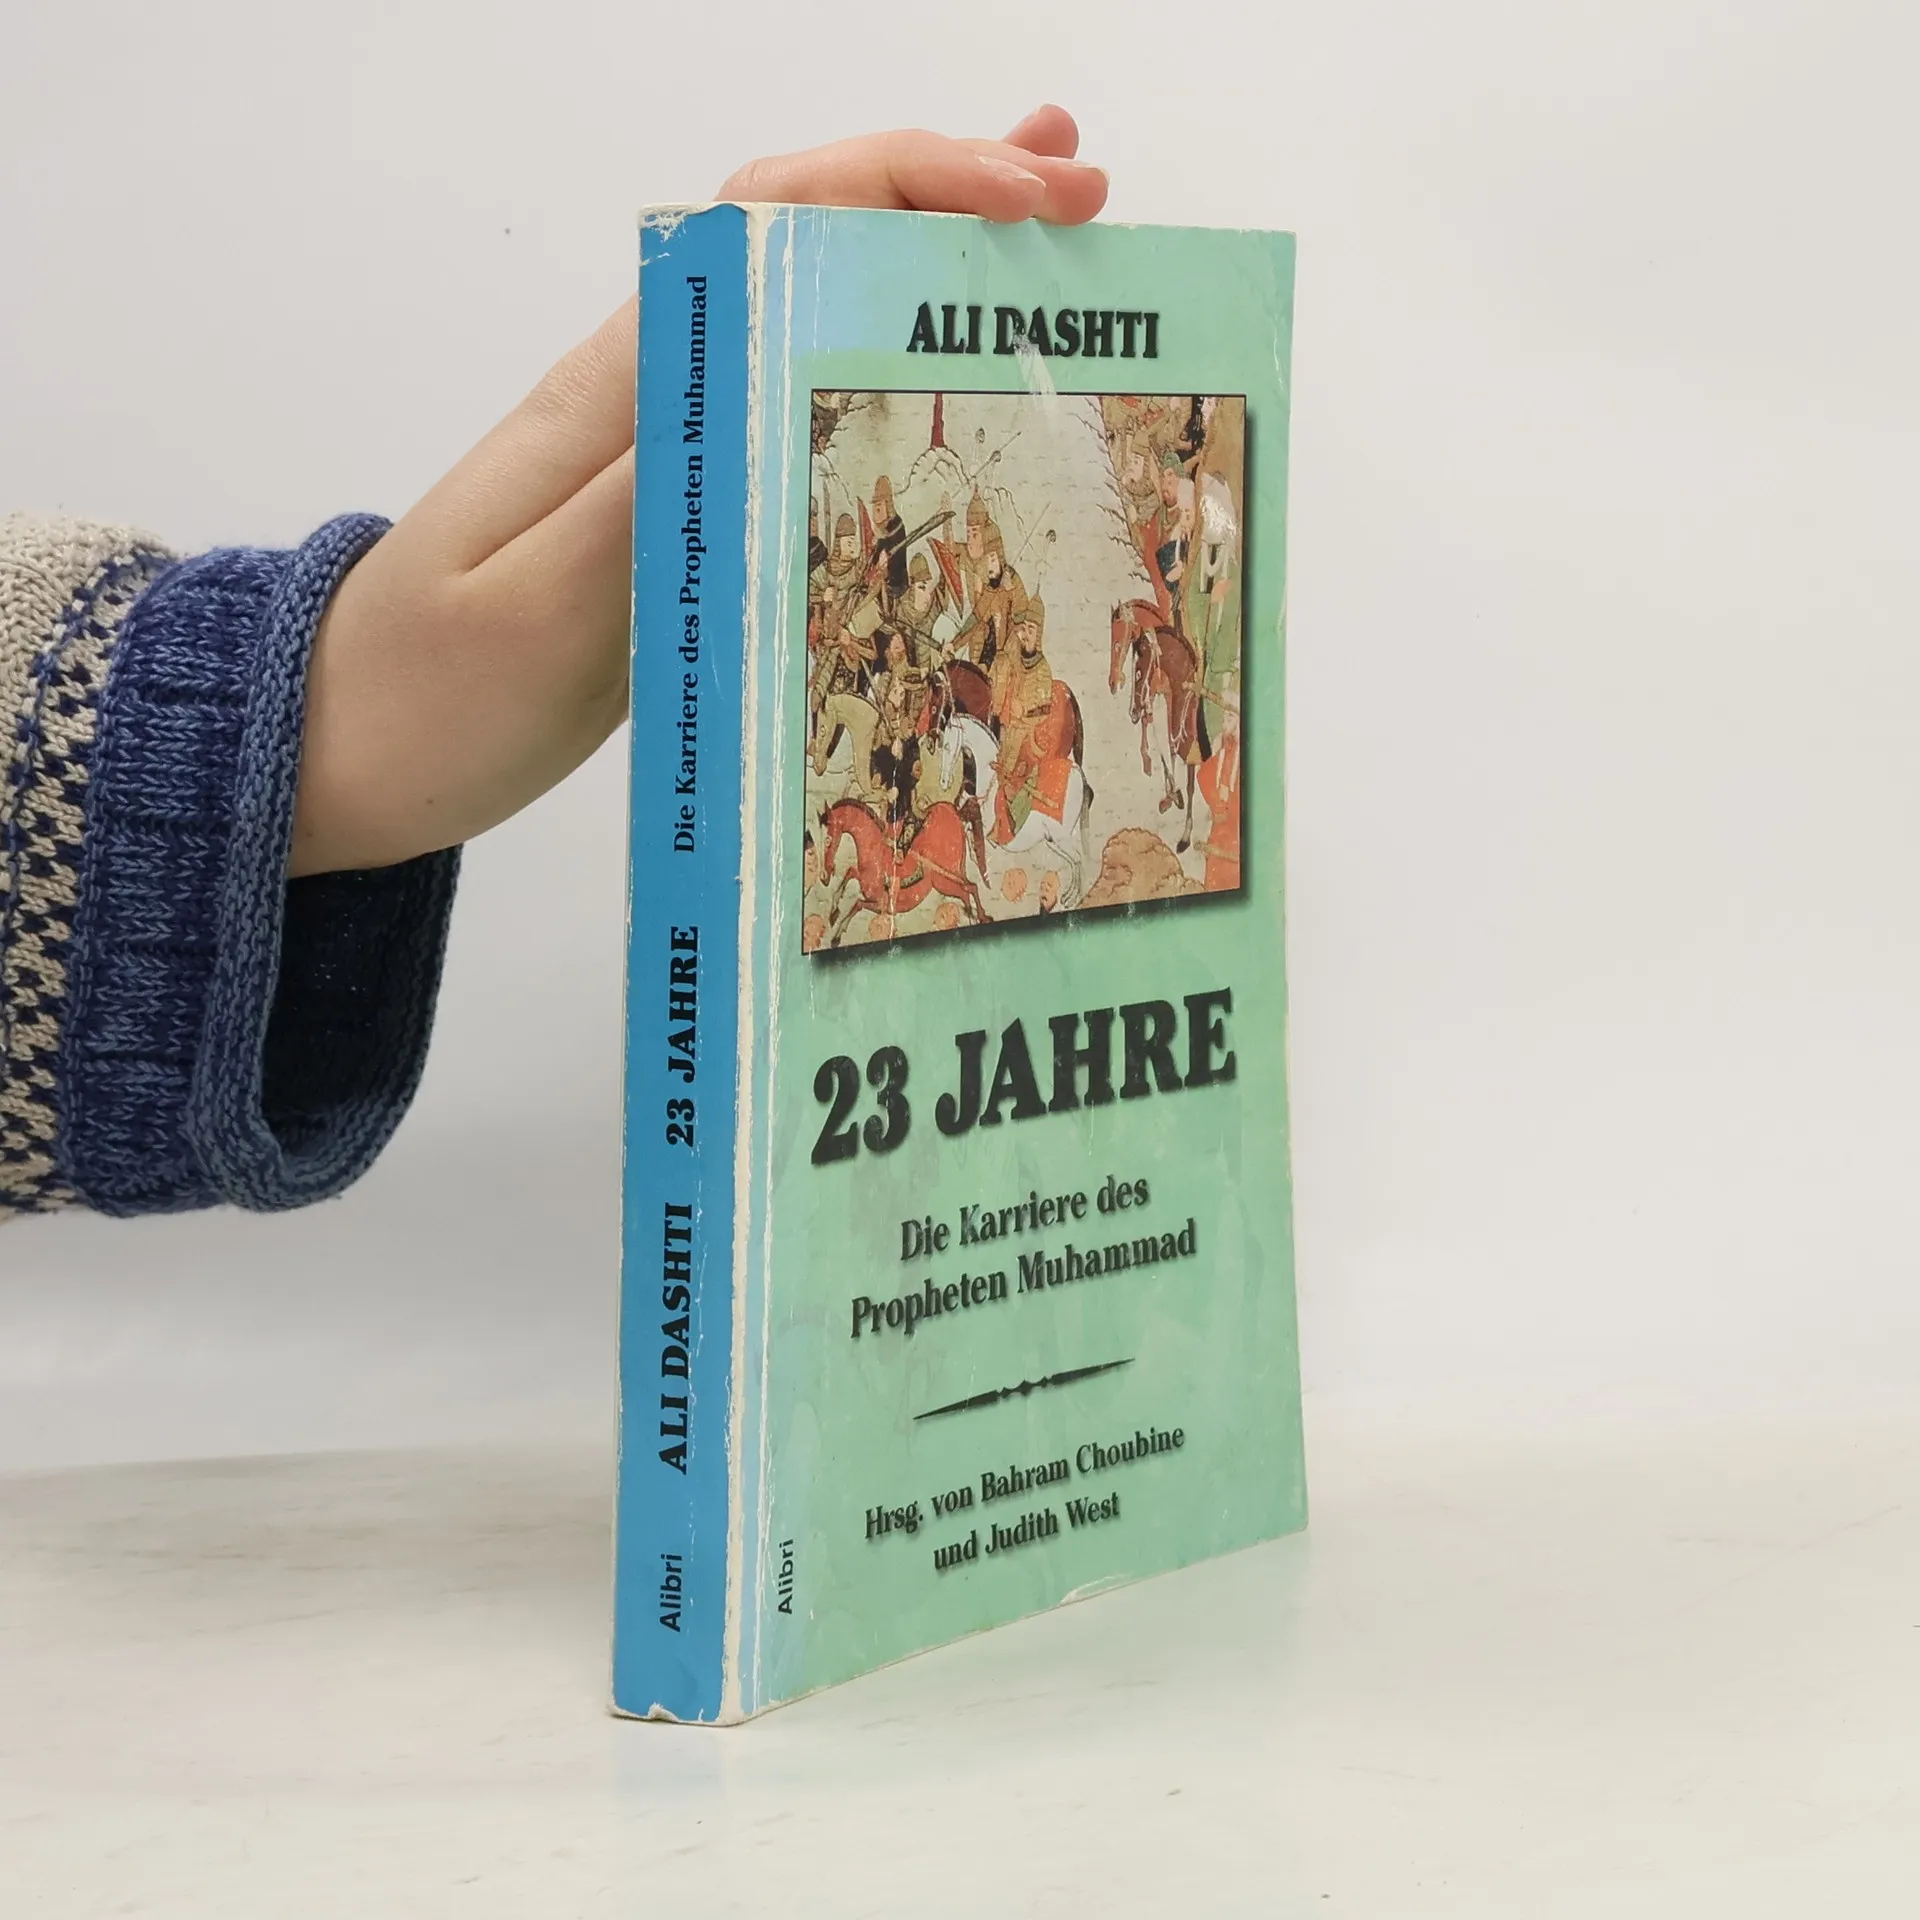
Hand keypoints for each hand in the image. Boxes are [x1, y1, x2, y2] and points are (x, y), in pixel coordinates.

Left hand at [292, 106, 1105, 875]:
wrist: (341, 750)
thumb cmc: (422, 693)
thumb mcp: (527, 614)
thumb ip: (632, 506)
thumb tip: (753, 395)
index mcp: (619, 392)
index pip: (771, 226)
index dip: (905, 188)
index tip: (1025, 207)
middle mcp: (655, 397)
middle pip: (807, 246)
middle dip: (946, 204)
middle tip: (1083, 206)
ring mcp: (674, 455)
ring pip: (813, 325)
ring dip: (927, 276)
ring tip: (1052, 256)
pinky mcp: (684, 522)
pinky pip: (802, 420)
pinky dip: (885, 385)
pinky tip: (952, 404)